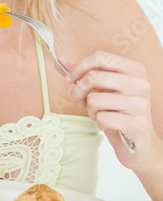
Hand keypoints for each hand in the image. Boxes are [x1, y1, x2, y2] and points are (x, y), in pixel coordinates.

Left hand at [58, 51, 156, 170]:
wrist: (138, 144)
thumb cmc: (118, 111)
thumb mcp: (102, 89)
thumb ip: (83, 74)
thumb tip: (60, 61)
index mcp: (134, 69)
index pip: (101, 57)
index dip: (79, 67)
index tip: (70, 79)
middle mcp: (140, 84)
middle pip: (93, 77)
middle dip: (79, 91)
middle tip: (80, 100)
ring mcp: (140, 103)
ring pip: (94, 99)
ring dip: (90, 110)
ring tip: (100, 114)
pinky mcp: (136, 123)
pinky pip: (101, 117)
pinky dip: (99, 123)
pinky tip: (109, 125)